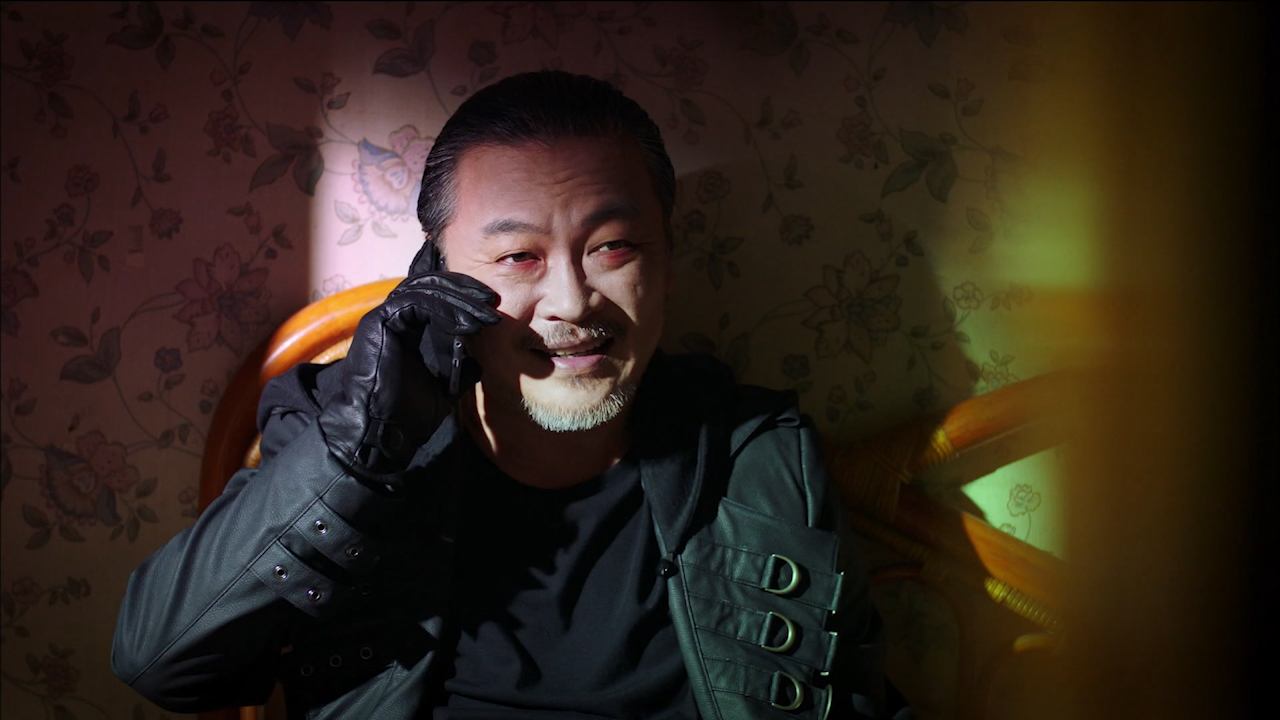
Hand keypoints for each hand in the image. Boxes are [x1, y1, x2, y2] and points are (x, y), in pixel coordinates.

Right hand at [317, 272, 499, 479]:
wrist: (381, 434)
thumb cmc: (407, 415)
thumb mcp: (444, 387)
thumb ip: (457, 369)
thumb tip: (478, 362)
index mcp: (406, 329)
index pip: (433, 295)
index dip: (461, 292)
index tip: (490, 302)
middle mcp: (393, 317)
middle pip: (430, 284)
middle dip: (465, 289)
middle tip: (492, 299)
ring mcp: (384, 317)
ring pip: (424, 289)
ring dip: (460, 299)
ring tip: (485, 314)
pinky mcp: (379, 321)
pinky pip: (415, 301)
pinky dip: (444, 309)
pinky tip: (467, 325)